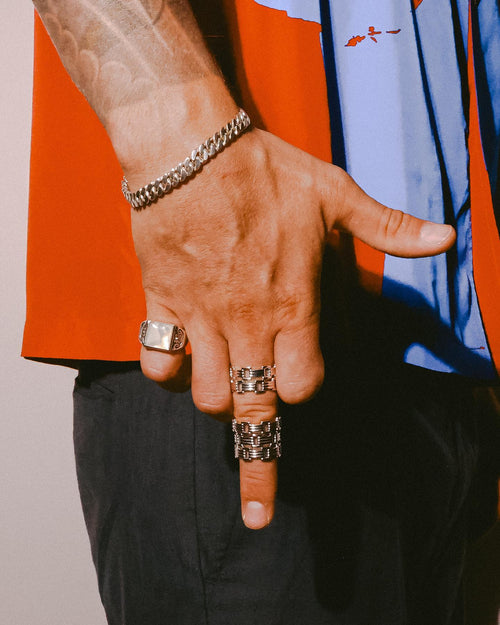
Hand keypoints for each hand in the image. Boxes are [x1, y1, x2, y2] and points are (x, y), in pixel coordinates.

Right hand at [130, 127, 454, 529]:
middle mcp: (248, 322)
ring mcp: (202, 317)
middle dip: (258, 464)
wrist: (191, 149)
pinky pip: (158, 363)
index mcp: (294, 304)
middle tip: (259, 507)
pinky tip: (180, 365)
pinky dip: (169, 375)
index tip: (300, 391)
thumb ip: (388, 228)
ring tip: (226, 397)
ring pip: (207, 398)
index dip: (305, 394)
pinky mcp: (162, 304)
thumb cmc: (266, 171)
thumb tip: (448, 239)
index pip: (304, 385)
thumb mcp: (335, 194)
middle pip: (253, 412)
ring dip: (219, 406)